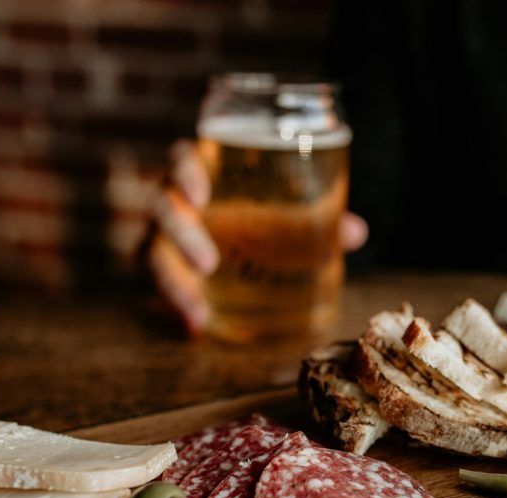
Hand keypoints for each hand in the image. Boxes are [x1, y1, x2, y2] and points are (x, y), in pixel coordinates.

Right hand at [148, 139, 367, 334]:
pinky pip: (158, 287)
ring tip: (198, 312)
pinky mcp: (164, 266)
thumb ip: (318, 215)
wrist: (236, 231)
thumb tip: (355, 231)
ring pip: (152, 252)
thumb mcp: (290, 209)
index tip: (201, 195)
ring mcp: (163, 234)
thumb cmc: (263, 208)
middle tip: (207, 263)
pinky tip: (193, 329)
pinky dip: (174, 307)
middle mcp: (174, 199)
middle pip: (163, 208)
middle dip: (181, 234)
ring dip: (172, 283)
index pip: (181, 159)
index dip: (185, 172)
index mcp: (201, 170)